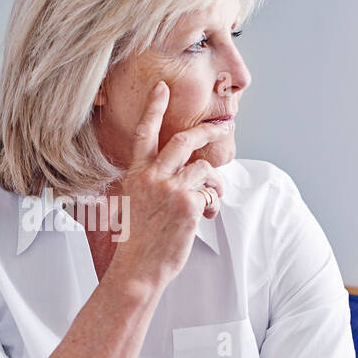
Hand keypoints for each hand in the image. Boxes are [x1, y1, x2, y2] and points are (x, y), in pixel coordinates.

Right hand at [105, 81, 231, 290]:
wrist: (137, 269)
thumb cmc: (136, 242)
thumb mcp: (136, 204)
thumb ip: (152, 183)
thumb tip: (184, 173)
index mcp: (136, 174)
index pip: (144, 133)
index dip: (154, 108)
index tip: (162, 88)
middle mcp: (152, 176)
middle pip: (185, 140)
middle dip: (208, 131)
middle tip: (222, 128)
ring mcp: (171, 188)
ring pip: (204, 168)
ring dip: (213, 181)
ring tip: (209, 198)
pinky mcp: (189, 203)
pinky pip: (211, 192)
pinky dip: (212, 203)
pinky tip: (204, 217)